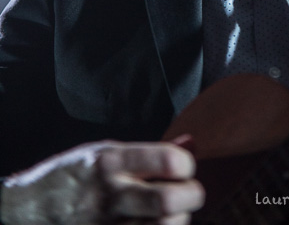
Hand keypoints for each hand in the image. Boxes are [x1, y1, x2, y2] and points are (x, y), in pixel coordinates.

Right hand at [1, 140, 204, 224]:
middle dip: (191, 196)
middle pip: (168, 200)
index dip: (186, 165)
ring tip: (175, 215)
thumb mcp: (103, 153)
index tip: (185, 168)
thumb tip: (191, 143)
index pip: (167, 160)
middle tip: (191, 194)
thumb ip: (148, 153)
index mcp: (109, 161)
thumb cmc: (71, 178)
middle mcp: (108, 194)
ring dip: (178, 222)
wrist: (26, 211)